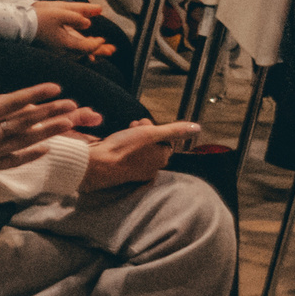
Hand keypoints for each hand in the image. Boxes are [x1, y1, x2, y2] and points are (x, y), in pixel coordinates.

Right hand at [34, 0, 112, 58]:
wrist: (16, 24)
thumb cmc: (38, 17)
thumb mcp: (60, 11)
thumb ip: (78, 15)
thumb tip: (91, 22)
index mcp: (66, 44)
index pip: (87, 47)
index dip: (97, 44)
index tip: (103, 39)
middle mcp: (62, 52)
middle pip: (84, 53)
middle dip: (98, 50)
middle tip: (111, 50)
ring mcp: (56, 52)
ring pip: (76, 54)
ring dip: (89, 51)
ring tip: (102, 51)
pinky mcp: (50, 50)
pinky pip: (68, 53)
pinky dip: (77, 50)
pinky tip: (81, 49)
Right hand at [82, 117, 199, 190]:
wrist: (97, 165)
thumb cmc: (124, 149)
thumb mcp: (152, 133)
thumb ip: (174, 130)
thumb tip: (197, 128)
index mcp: (161, 159)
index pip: (165, 140)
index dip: (155, 129)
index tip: (144, 123)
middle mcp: (151, 168)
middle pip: (153, 145)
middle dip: (144, 132)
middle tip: (133, 126)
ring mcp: (136, 172)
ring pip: (140, 150)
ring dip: (134, 139)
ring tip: (123, 133)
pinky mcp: (122, 172)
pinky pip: (128, 157)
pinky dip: (124, 149)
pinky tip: (116, 144)